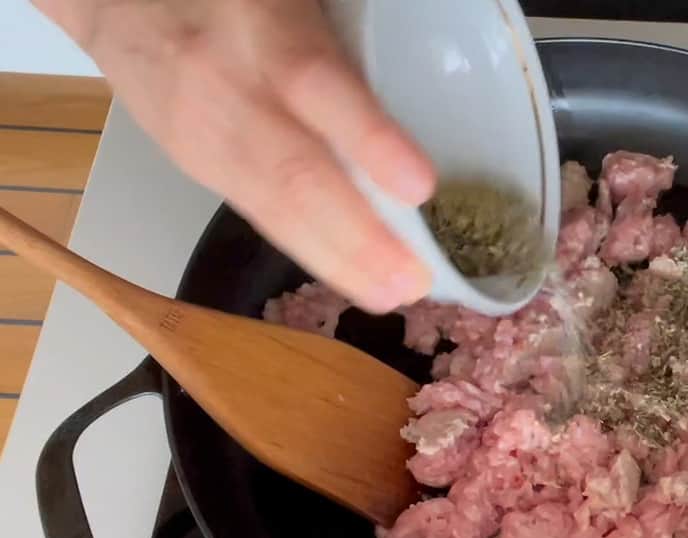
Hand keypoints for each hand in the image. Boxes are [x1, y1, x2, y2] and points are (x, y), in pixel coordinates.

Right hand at [34, 0, 435, 312]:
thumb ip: (351, 39)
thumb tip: (429, 90)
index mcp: (264, 27)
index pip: (318, 86)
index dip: (369, 141)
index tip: (420, 188)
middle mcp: (227, 84)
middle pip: (292, 172)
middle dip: (357, 237)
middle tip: (411, 283)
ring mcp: (203, 131)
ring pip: (270, 207)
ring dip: (334, 260)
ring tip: (389, 294)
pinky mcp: (193, 164)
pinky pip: (256, 212)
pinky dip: (307, 249)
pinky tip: (347, 276)